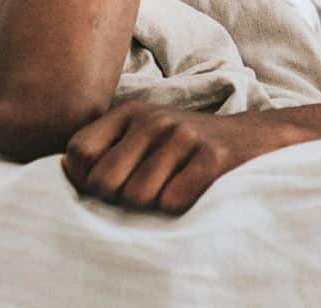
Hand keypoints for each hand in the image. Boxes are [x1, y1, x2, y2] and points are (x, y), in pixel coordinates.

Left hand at [62, 102, 291, 213]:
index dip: (86, 180)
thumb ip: (104, 150)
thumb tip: (63, 168)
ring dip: (153, 205)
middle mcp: (156, 118)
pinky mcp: (213, 156)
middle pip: (104, 182)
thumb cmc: (188, 148)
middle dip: (119, 198)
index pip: (78, 153)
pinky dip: (181, 207)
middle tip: (147, 189)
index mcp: (132, 112)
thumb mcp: (145, 137)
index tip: (112, 185)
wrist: (258, 137)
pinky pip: (172, 202)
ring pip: (137, 197)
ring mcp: (186, 135)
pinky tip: (195, 189)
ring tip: (174, 187)